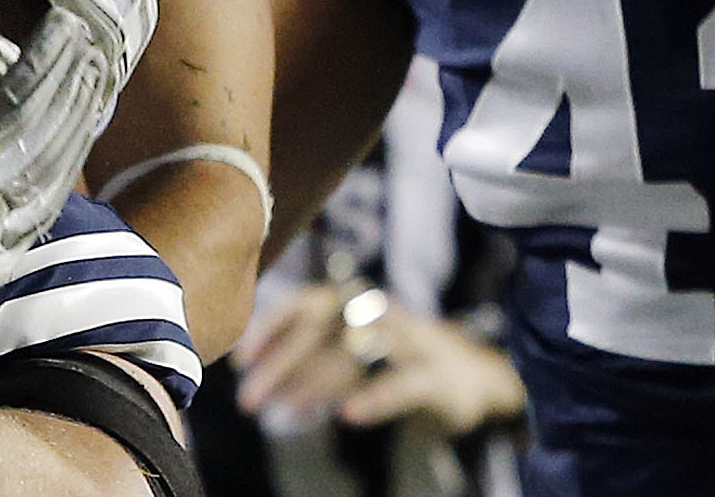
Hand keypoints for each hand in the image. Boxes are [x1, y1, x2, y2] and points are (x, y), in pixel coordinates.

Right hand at [0, 0, 119, 375]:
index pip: (19, 104)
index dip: (47, 59)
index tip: (67, 19)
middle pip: (50, 140)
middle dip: (75, 86)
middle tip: (95, 40)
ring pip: (54, 181)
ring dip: (77, 130)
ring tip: (91, 87)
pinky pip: (39, 218)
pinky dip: (60, 178)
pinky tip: (63, 157)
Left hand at [234, 283, 524, 437]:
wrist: (475, 372)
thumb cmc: (396, 355)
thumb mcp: (353, 343)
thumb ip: (310, 350)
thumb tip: (254, 371)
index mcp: (352, 299)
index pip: (301, 304)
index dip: (267, 330)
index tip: (239, 362)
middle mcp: (375, 310)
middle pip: (319, 331)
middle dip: (279, 365)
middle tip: (249, 400)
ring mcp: (407, 339)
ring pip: (352, 355)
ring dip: (312, 384)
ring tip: (283, 410)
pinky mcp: (435, 374)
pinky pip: (401, 383)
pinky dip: (373, 398)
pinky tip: (347, 416)